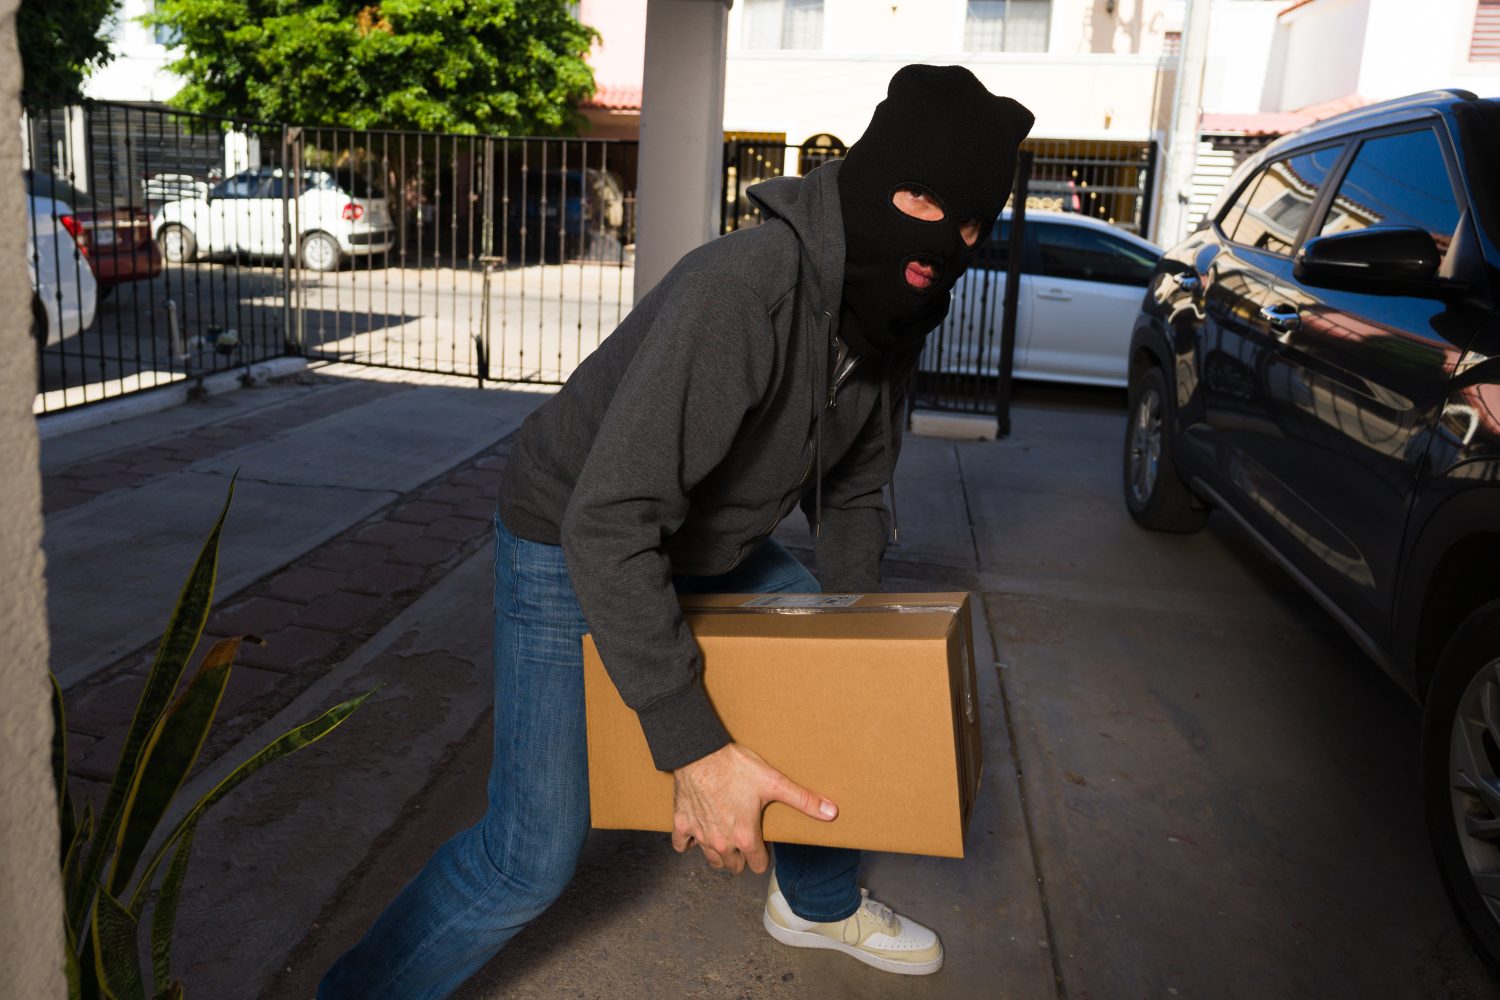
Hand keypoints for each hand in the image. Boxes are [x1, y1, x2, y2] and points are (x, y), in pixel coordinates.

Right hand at [671, 743, 836, 873]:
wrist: (700, 753)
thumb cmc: (736, 767)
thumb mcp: (774, 782)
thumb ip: (804, 800)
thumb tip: (832, 812)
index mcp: (746, 838)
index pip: (758, 865)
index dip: (763, 856)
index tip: (763, 844)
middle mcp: (722, 843)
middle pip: (734, 866)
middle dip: (741, 857)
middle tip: (745, 839)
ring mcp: (700, 835)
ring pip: (711, 859)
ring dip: (719, 853)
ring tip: (726, 838)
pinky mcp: (681, 824)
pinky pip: (681, 845)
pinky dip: (687, 842)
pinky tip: (695, 832)